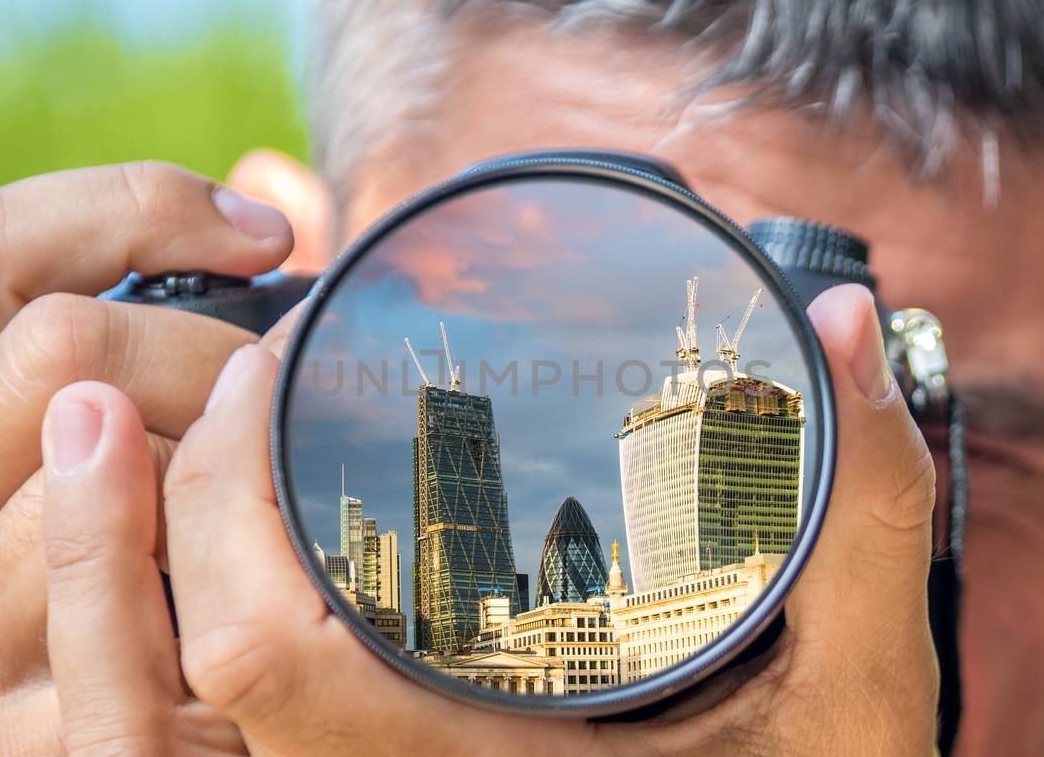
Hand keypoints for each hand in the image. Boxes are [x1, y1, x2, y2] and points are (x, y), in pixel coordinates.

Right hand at [0, 159, 300, 752]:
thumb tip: (277, 182)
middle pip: (53, 342)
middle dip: (211, 345)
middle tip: (294, 392)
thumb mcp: (131, 493)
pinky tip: (252, 567)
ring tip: (272, 514)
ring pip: (98, 468)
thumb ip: (168, 355)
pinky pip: (112, 622)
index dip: (128, 203)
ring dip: (222, 469)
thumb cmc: (144, 640)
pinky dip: (196, 576)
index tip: (266, 234)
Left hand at [68, 282, 940, 754]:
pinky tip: (272, 543)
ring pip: (195, 706)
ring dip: (179, 561)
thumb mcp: (860, 705)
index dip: (221, 494)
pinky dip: (224, 619)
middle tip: (256, 374)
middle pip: (197, 663)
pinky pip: (242, 723)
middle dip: (185, 499)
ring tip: (233, 432)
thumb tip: (851, 326)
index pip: (261, 651)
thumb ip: (864, 515)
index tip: (269, 364)